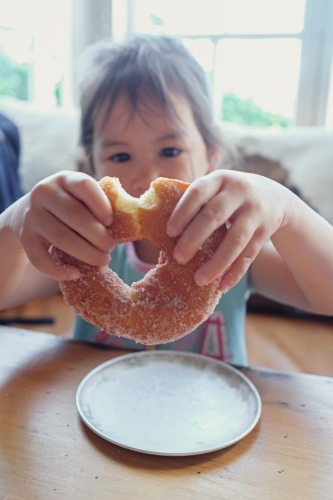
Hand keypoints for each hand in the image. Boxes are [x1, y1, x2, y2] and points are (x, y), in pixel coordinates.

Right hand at [12, 171, 114, 279]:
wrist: (26, 213)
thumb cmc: (67, 207)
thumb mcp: (79, 197)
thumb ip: (99, 204)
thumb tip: (129, 223)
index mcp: (64, 179)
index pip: (84, 186)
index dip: (101, 204)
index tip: (111, 222)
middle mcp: (44, 192)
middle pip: (75, 216)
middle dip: (98, 235)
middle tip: (111, 247)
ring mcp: (31, 215)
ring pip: (61, 238)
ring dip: (86, 253)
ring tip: (102, 260)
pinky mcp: (24, 237)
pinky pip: (40, 258)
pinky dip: (59, 270)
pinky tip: (76, 274)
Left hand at [166, 170, 286, 289]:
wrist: (273, 196)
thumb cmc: (229, 196)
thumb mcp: (216, 189)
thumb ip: (196, 202)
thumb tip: (155, 222)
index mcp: (219, 179)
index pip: (198, 192)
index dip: (183, 211)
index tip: (169, 232)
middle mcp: (239, 192)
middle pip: (215, 216)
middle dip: (194, 238)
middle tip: (178, 257)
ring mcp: (255, 211)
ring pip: (235, 240)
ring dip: (216, 262)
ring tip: (199, 279)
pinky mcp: (265, 230)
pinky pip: (250, 255)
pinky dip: (235, 272)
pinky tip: (223, 286)